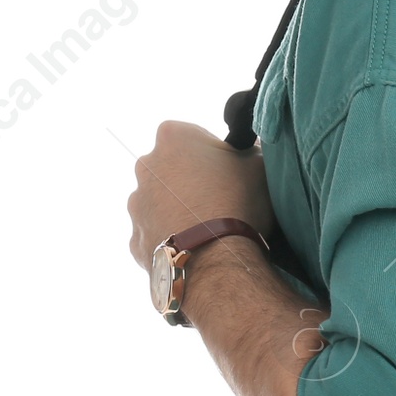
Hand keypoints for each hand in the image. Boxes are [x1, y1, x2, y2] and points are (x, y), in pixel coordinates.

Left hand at [127, 119, 277, 267]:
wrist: (215, 260)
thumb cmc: (238, 202)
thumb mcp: (259, 164)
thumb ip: (250, 150)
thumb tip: (249, 151)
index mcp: (173, 137)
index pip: (193, 136)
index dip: (214, 153)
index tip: (231, 171)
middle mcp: (146, 166)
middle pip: (172, 168)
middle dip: (191, 180)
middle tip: (221, 199)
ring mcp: (137, 205)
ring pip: (161, 202)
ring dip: (179, 209)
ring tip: (209, 229)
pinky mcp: (136, 240)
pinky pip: (157, 234)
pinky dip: (172, 238)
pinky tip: (196, 247)